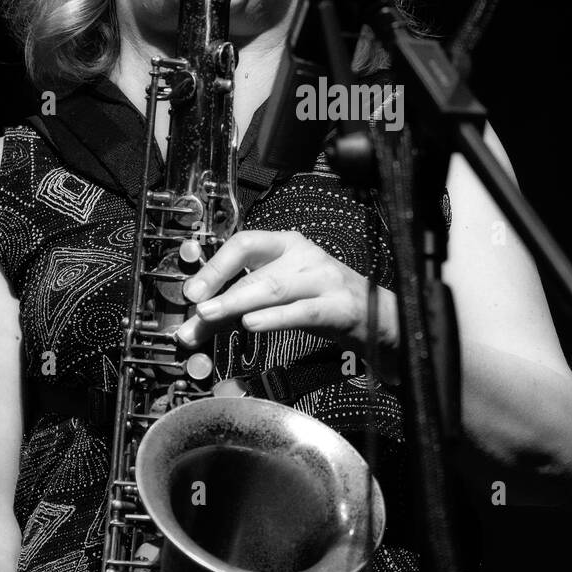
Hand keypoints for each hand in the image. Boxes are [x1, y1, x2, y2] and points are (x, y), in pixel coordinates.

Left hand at [174, 230, 398, 362]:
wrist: (378, 318)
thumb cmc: (322, 302)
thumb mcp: (278, 299)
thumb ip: (235, 310)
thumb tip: (193, 327)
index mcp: (286, 245)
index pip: (244, 243)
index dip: (216, 266)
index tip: (193, 290)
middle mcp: (304, 256)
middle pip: (257, 268)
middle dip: (222, 289)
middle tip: (196, 309)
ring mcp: (323, 279)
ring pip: (275, 288)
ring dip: (239, 303)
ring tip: (212, 316)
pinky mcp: (339, 307)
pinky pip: (302, 310)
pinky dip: (275, 317)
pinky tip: (253, 324)